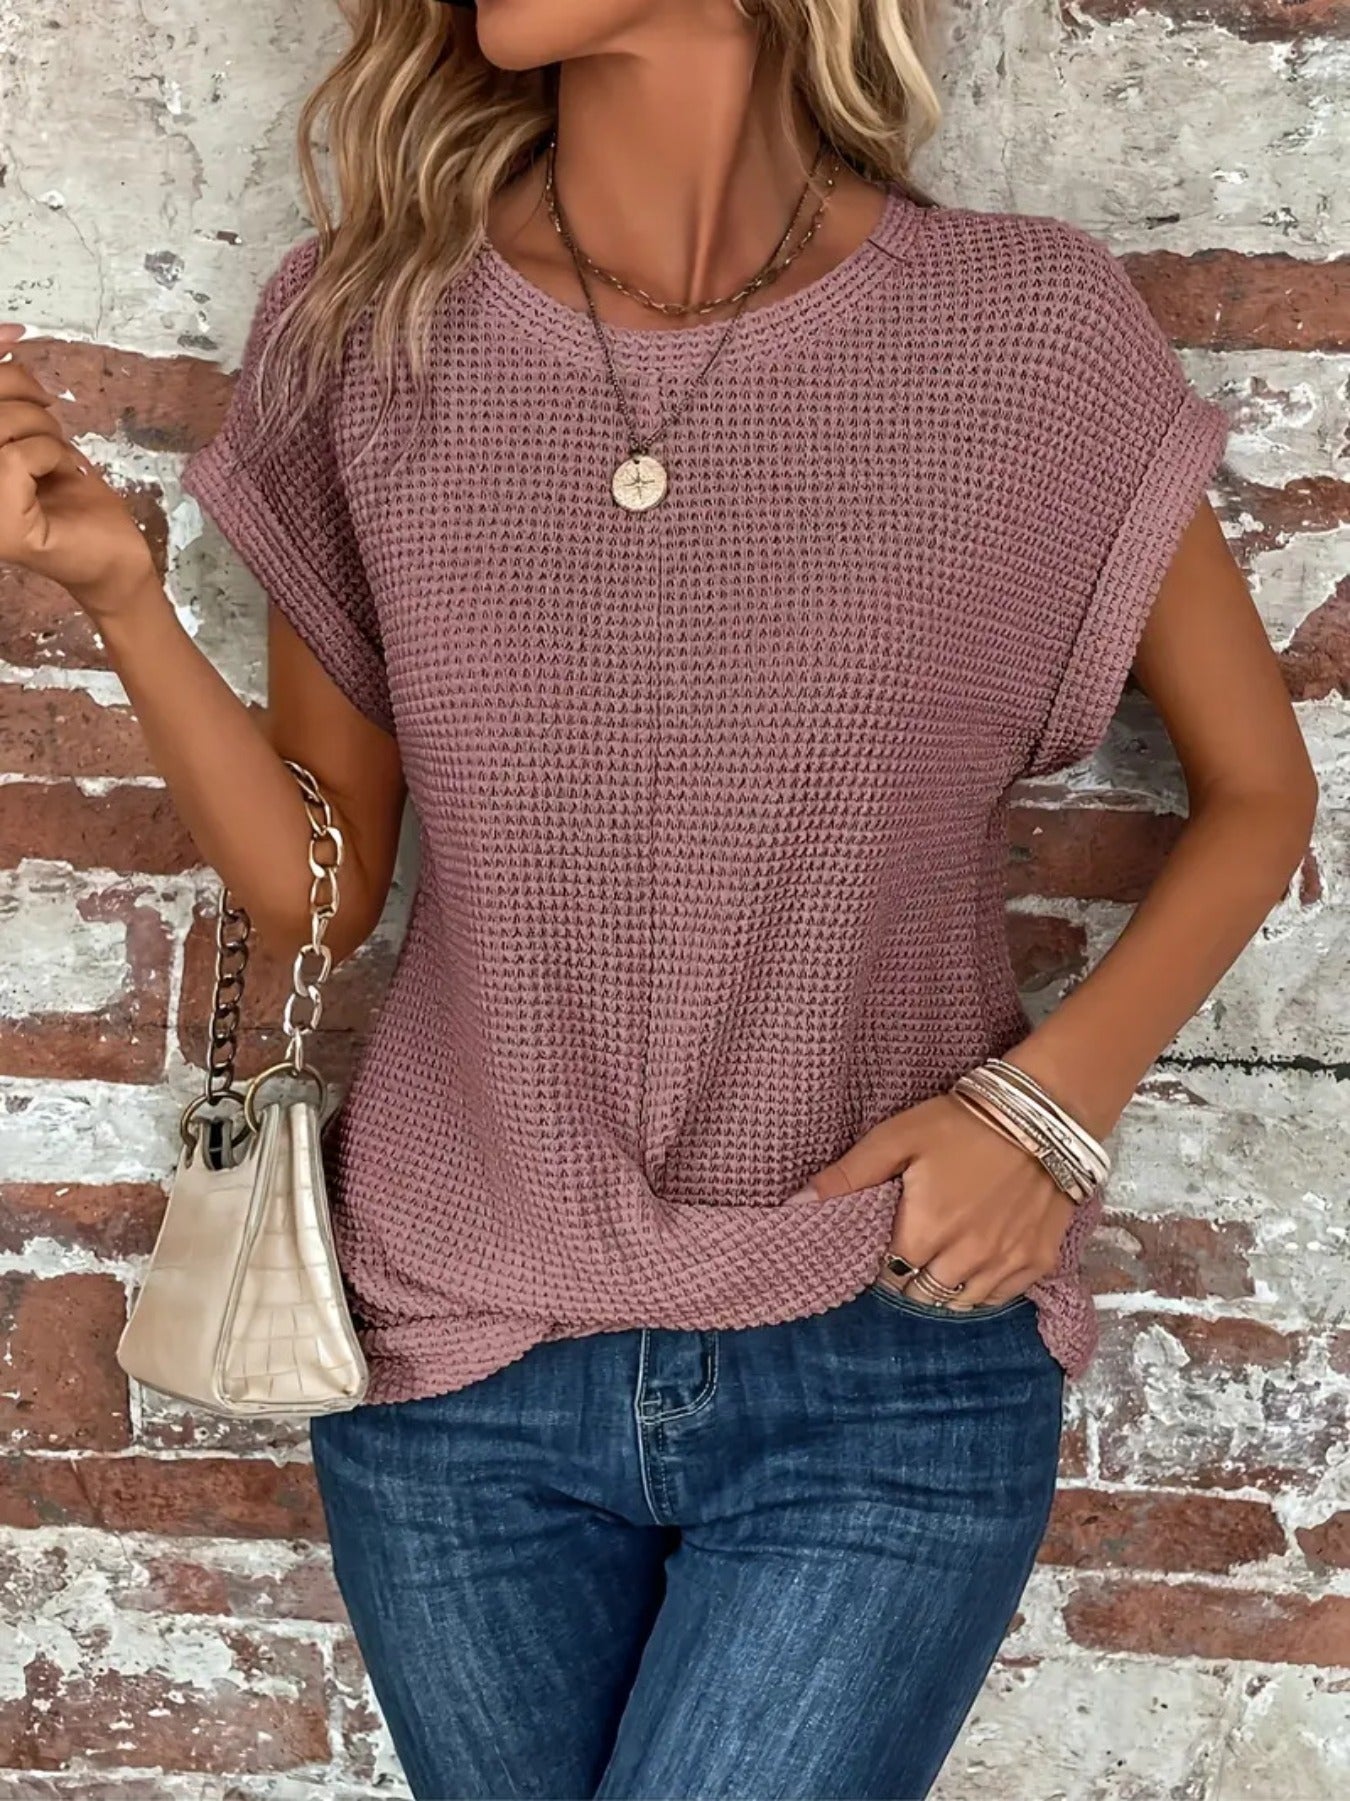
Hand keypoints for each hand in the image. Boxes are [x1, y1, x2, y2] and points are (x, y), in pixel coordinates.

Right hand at [0, 321, 158, 618]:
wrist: (110, 554)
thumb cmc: (69, 495)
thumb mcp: (34, 432)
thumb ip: (10, 397)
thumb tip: (8, 337)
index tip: (16, 331)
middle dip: (19, 391)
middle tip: (48, 416)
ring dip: (41, 429)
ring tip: (53, 457)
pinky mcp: (0, 522)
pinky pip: (17, 456)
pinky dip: (50, 455)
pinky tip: (60, 476)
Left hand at [804, 1092, 1076, 1306]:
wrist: (1041, 1114)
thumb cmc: (962, 1123)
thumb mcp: (897, 1137)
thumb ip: (848, 1176)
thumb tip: (796, 1206)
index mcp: (925, 1232)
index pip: (888, 1276)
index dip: (884, 1261)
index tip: (887, 1242)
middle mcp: (964, 1259)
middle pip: (923, 1294)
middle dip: (912, 1276)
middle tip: (915, 1247)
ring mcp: (1005, 1264)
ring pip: (960, 1303)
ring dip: (946, 1286)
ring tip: (944, 1255)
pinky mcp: (1038, 1261)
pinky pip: (1000, 1297)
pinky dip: (985, 1287)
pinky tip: (978, 1260)